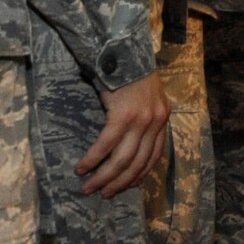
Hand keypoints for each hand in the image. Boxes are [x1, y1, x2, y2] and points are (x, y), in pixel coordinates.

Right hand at [77, 70, 171, 196]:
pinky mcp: (123, 116)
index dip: (140, 174)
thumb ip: (143, 117)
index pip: (154, 156)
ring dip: (104, 177)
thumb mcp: (146, 97)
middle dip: (119, 182)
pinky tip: (82, 167)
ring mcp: (141, 120)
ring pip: (122, 159)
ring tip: (89, 187)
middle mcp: (155, 121)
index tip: (127, 186)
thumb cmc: (130, 73)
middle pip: (137, 163)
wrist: (123, 49)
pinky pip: (106, 145)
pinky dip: (93, 159)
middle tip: (103, 194)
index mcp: (161, 118)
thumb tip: (129, 142)